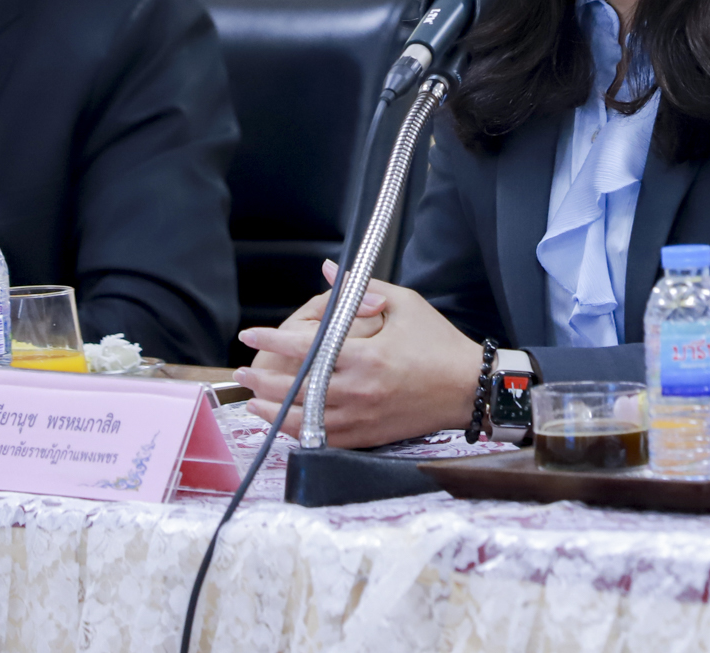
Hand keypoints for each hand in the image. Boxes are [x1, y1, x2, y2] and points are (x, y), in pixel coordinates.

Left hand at [233, 260, 481, 447]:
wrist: (468, 388)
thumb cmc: (439, 343)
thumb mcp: (405, 304)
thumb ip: (362, 289)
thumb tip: (328, 270)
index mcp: (367, 357)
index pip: (306, 348)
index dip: (273, 340)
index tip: (249, 333)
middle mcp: (360, 391)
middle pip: (296, 389)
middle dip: (262, 381)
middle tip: (241, 372)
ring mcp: (362, 418)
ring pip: (304, 420)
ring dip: (272, 412)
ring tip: (253, 401)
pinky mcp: (367, 436)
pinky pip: (323, 439)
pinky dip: (299, 432)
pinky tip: (285, 425)